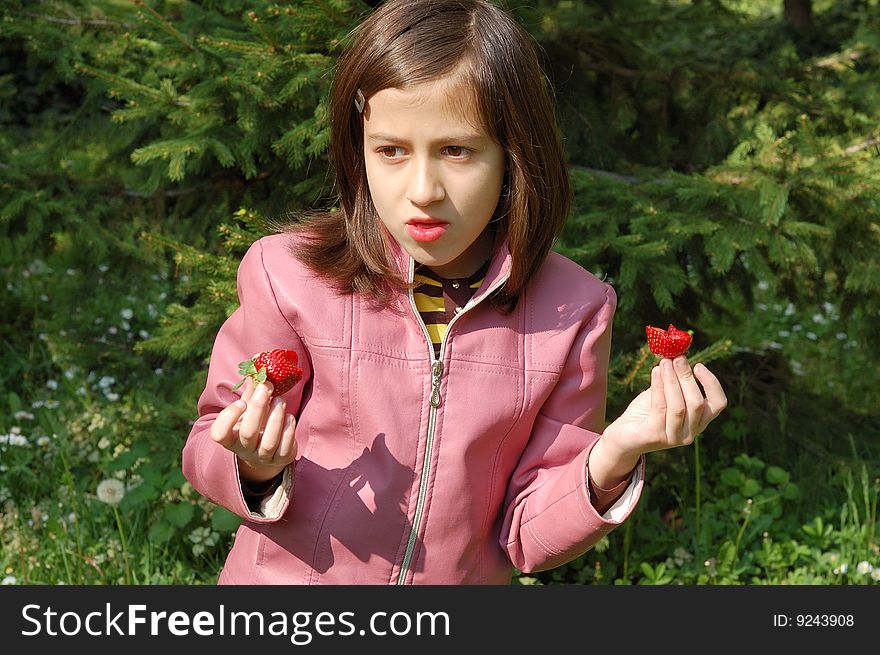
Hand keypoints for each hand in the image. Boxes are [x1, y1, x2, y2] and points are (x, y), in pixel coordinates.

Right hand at [209, 378, 297, 482]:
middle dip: (258, 407)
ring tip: (281, 399)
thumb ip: (251, 388)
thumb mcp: (249, 407)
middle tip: (267, 386)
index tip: (241, 402)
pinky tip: (289, 416)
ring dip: (276, 417)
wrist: (267, 449)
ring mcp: (262, 457)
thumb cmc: (255, 422)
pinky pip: (285, 448)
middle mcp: (244, 450)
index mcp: (230, 437)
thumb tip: (257, 361)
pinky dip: (289, 430)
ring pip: (268, 442)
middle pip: (247, 433)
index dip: (228, 418)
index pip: (219, 434)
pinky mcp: (281, 459)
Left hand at [589, 357, 726, 487]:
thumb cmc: (646, 413)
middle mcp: (690, 433)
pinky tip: (655, 372)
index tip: (699, 365)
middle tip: (677, 358)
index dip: (712, 383)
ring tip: (664, 363)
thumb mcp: (664, 394)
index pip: (718, 404)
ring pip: (679, 406)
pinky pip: (660, 408)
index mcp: (698, 421)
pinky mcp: (655, 436)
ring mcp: (673, 437)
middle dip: (687, 377)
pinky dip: (659, 387)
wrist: (623, 436)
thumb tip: (677, 355)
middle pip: (697, 403)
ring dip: (672, 381)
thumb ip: (674, 380)